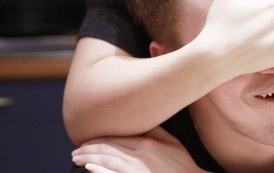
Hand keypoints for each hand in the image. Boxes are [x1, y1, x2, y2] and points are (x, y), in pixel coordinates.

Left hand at [72, 127, 205, 172]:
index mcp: (149, 143)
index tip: (85, 140)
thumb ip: (158, 131)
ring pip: (108, 161)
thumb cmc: (183, 166)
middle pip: (109, 148)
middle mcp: (141, 155)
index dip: (99, 138)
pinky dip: (101, 171)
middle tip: (75, 152)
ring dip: (89, 159)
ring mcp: (138, 170)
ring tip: (77, 159)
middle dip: (89, 149)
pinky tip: (90, 169)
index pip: (117, 137)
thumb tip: (143, 120)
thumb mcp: (174, 144)